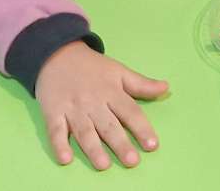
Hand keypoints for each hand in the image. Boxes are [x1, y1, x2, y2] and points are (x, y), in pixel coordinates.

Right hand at [33, 41, 168, 169]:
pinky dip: (59, 145)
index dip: (142, 129)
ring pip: (84, 131)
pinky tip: (66, 159)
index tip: (152, 145)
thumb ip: (142, 84)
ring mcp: (72, 108)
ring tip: (103, 164)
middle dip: (120, 144)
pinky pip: (55, 130)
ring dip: (93, 149)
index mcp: (111, 91)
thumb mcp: (119, 71)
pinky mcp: (53, 112)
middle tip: (132, 161)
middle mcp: (93, 102)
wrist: (56, 54)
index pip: (130, 112)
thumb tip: (166, 88)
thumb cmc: (92, 67)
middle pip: (108, 126)